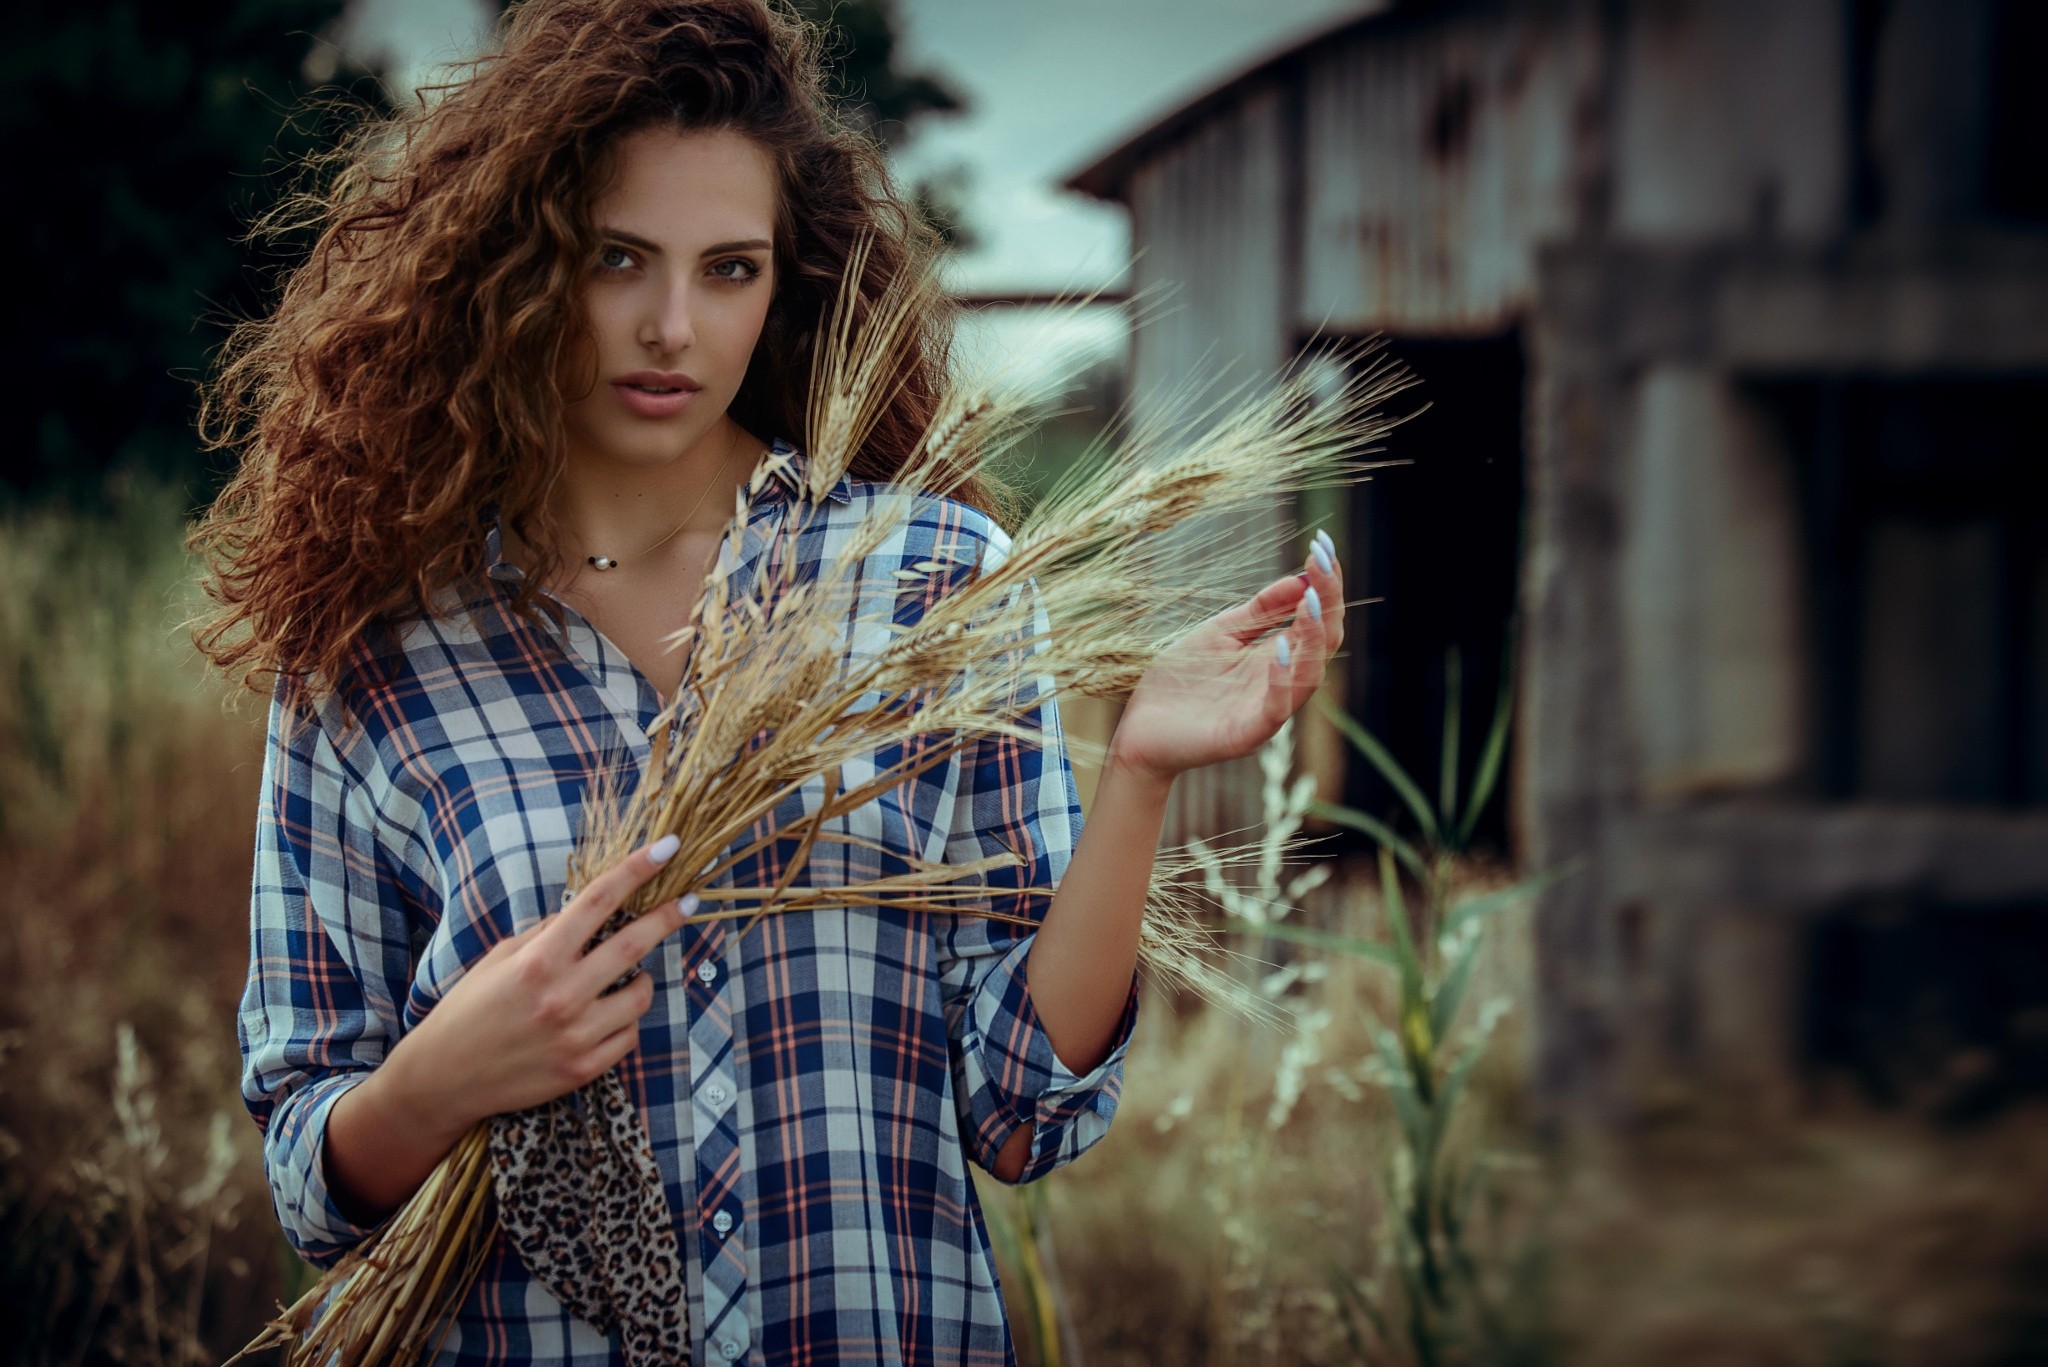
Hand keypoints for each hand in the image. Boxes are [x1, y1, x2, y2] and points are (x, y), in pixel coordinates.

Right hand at [380, 834, 696, 1139]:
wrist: (443, 1077)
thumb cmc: (469, 1009)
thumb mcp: (500, 958)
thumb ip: (547, 934)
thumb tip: (588, 912)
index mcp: (538, 959)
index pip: (598, 901)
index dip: (637, 869)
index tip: (667, 848)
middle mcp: (561, 995)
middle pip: (633, 945)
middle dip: (667, 918)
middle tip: (688, 902)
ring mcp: (575, 1035)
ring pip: (639, 996)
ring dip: (641, 980)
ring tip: (626, 978)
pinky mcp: (583, 1069)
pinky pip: (628, 1035)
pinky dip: (624, 1021)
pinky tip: (606, 1017)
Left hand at [1107, 533, 1343, 784]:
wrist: (1140, 728)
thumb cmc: (1180, 681)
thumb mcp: (1220, 633)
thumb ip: (1260, 611)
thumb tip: (1301, 577)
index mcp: (1277, 657)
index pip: (1316, 619)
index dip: (1325, 584)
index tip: (1324, 545)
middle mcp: (1281, 683)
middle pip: (1322, 644)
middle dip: (1328, 603)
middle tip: (1325, 565)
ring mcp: (1265, 711)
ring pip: (1308, 677)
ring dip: (1312, 638)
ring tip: (1312, 601)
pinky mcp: (1244, 735)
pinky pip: (1274, 710)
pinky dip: (1283, 681)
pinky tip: (1281, 650)